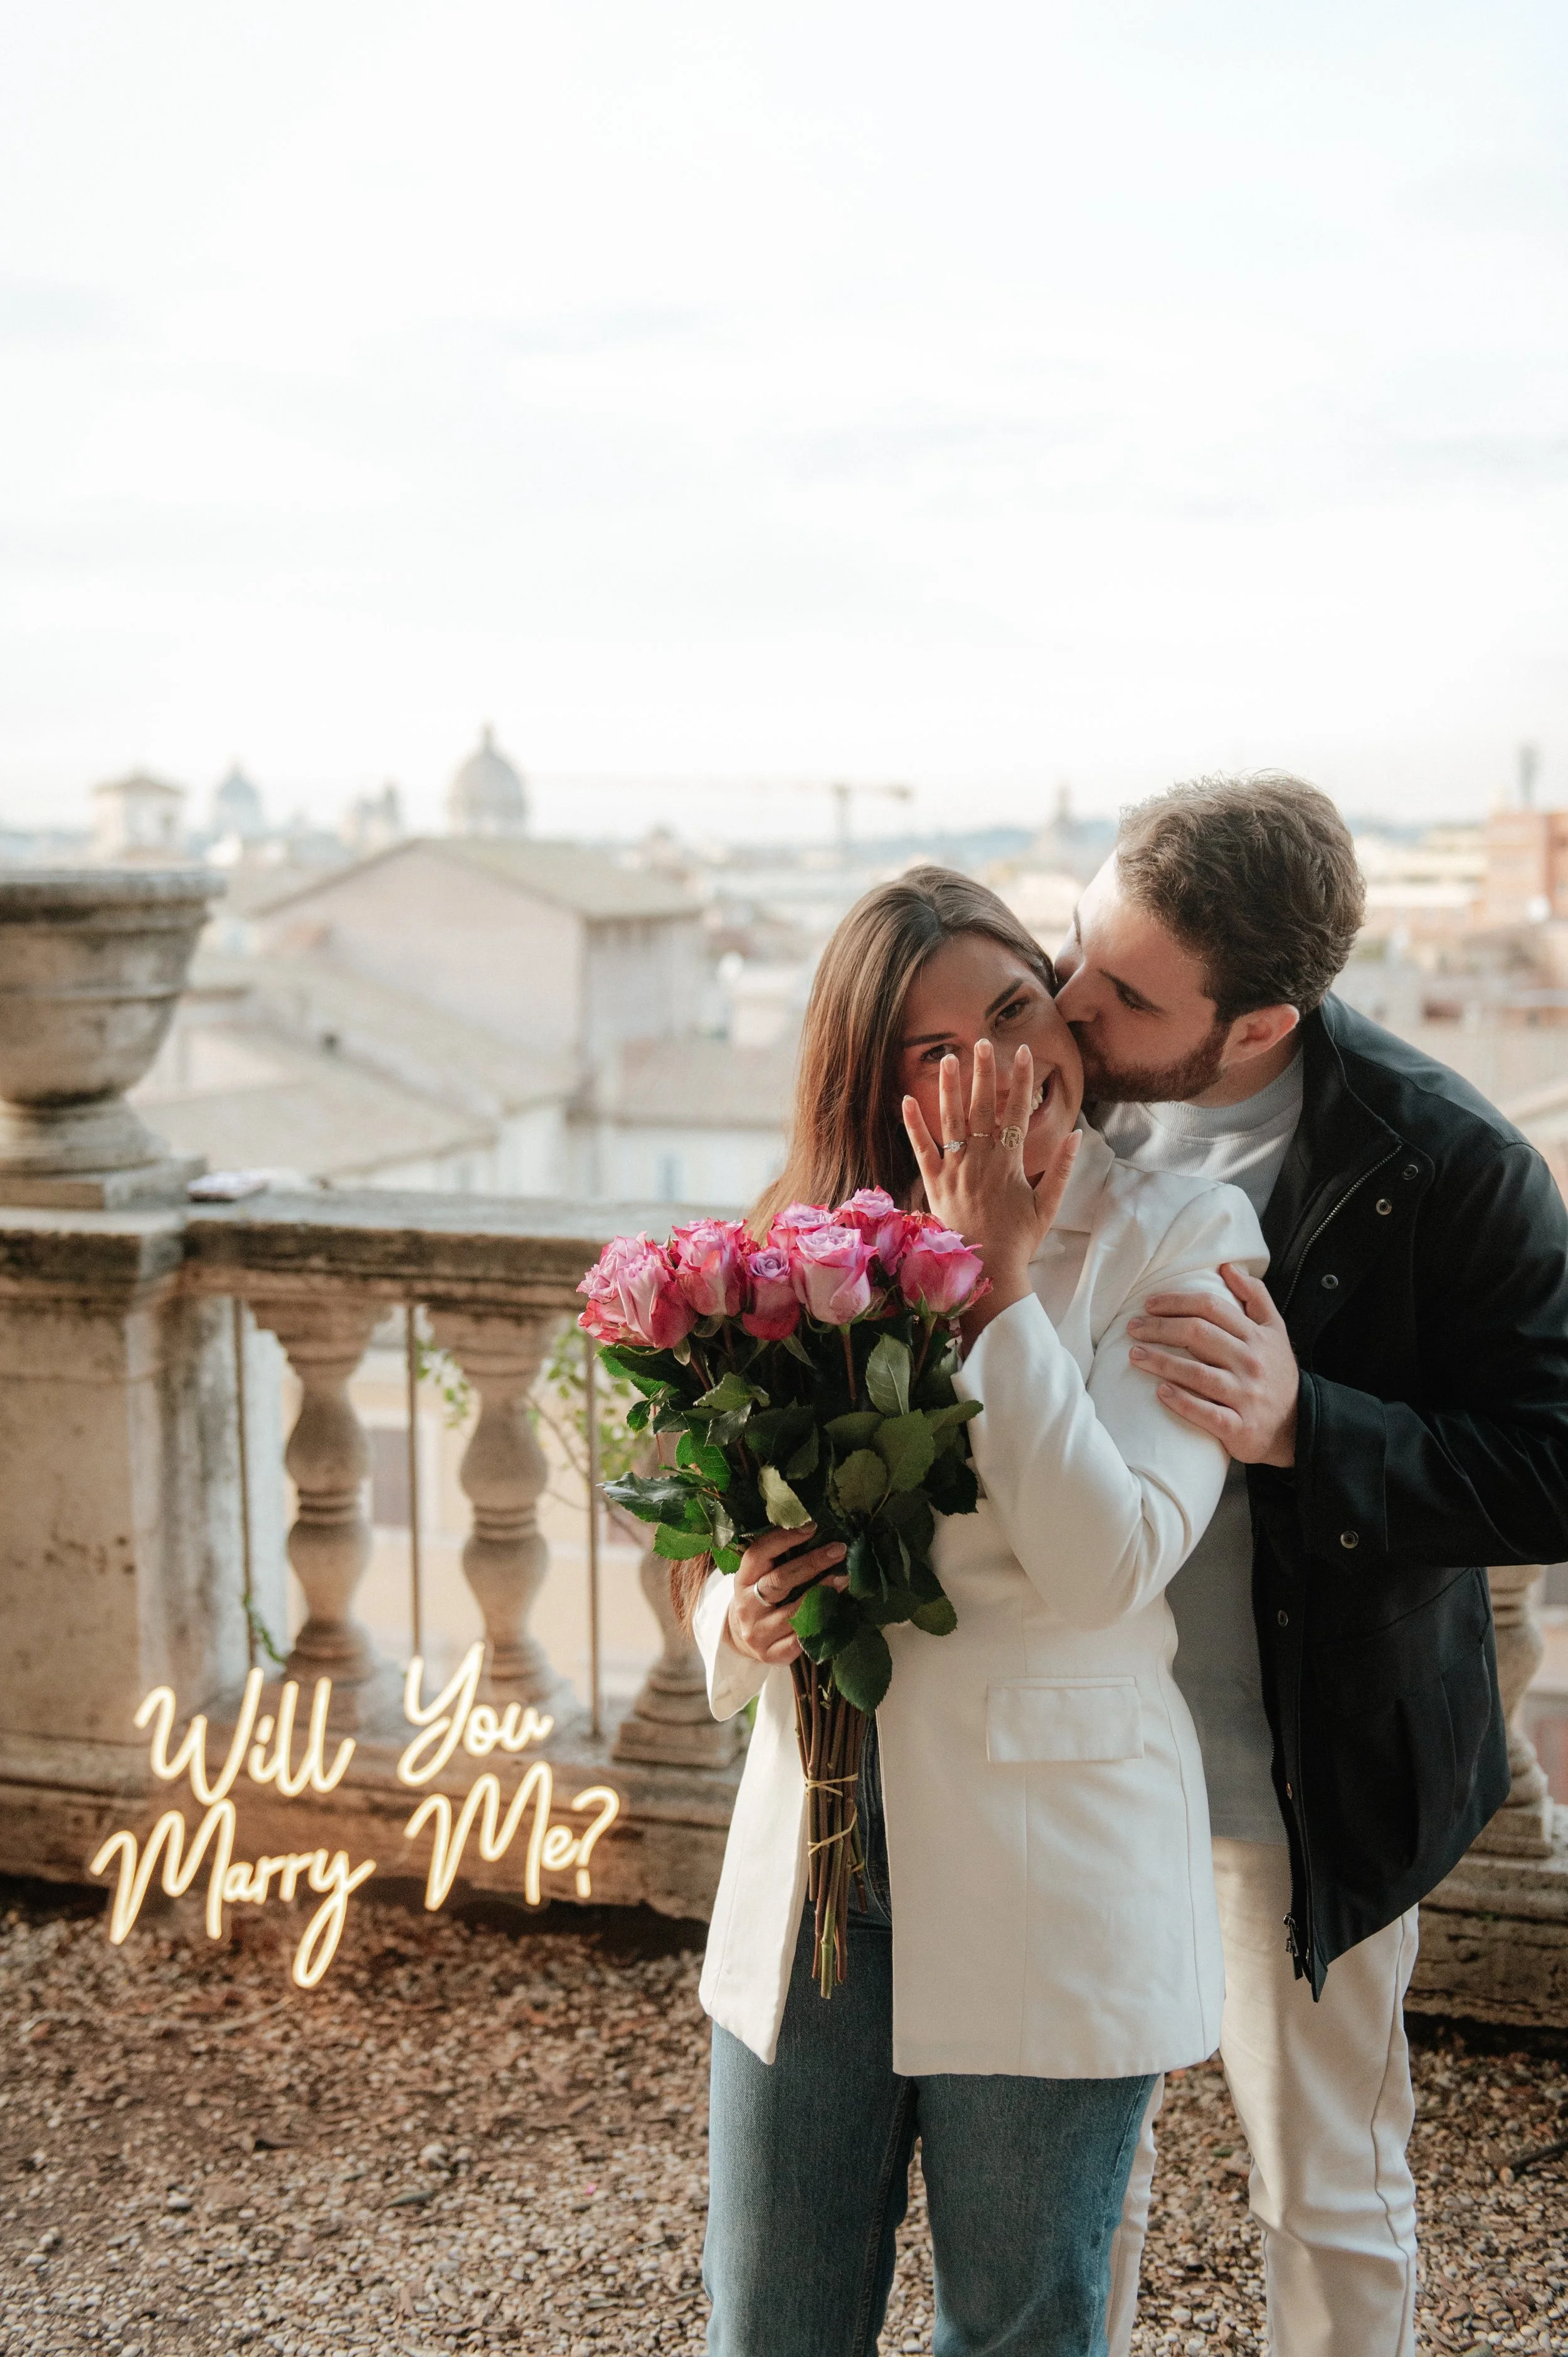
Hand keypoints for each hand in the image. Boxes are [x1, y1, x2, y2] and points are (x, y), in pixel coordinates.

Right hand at [725, 1524, 847, 1665]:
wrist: (742, 1639)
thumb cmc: (759, 1598)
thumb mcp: (759, 1576)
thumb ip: (778, 1559)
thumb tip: (815, 1531)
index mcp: (741, 1580)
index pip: (758, 1555)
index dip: (784, 1539)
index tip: (812, 1527)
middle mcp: (746, 1606)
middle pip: (779, 1581)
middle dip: (812, 1563)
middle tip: (838, 1550)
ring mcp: (758, 1633)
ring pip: (794, 1612)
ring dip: (823, 1593)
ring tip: (844, 1578)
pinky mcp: (772, 1654)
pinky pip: (801, 1640)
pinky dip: (820, 1623)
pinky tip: (836, 1611)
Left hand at [902, 1038, 1079, 1337]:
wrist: (988, 1269)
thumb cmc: (1021, 1240)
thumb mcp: (1048, 1206)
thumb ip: (1063, 1170)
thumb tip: (1076, 1136)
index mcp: (1009, 1164)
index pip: (1016, 1112)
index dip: (1020, 1080)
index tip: (1023, 1052)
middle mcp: (980, 1161)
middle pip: (982, 1108)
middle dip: (984, 1073)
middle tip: (983, 1042)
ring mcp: (955, 1170)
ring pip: (951, 1121)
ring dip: (950, 1088)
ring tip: (950, 1058)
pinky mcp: (934, 1184)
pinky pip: (921, 1150)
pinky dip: (914, 1125)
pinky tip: (907, 1100)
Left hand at [1126, 1263, 1298, 1467]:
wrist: (1299, 1424)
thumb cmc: (1276, 1372)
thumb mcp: (1275, 1330)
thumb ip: (1255, 1296)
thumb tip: (1228, 1266)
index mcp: (1257, 1336)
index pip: (1211, 1308)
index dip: (1176, 1302)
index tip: (1149, 1304)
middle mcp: (1251, 1362)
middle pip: (1198, 1335)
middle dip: (1160, 1328)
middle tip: (1133, 1327)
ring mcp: (1246, 1395)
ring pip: (1197, 1373)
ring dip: (1161, 1362)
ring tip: (1134, 1354)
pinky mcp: (1240, 1427)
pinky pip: (1207, 1413)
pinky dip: (1182, 1402)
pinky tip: (1160, 1392)